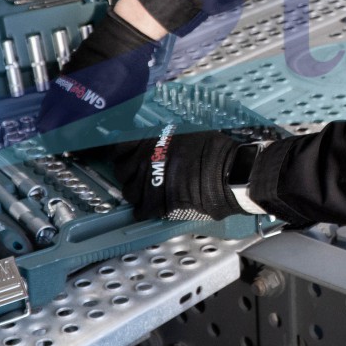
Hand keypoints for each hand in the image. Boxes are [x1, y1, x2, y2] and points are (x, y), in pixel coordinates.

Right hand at [35, 11, 158, 147]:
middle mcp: (70, 99)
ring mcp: (64, 85)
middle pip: (47, 125)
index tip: (74, 148)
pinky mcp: (64, 72)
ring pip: (45, 108)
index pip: (67, 137)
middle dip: (52, 136)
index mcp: (86, 110)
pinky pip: (52, 93)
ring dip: (49, 119)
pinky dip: (52, 103)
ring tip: (57, 126)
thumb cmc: (129, 72)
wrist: (122, 40)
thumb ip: (117, 121)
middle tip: (59, 140)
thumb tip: (113, 130)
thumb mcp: (130, 103)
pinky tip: (60, 106)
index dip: (69, 146)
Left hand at [107, 125, 246, 221]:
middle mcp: (144, 160)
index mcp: (151, 140)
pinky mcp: (157, 204)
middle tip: (142, 177)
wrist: (226, 173)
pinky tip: (155, 208)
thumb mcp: (186, 134)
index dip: (120, 154)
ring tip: (150, 194)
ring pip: (129, 193)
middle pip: (121, 172)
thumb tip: (156, 146)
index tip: (124, 158)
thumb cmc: (213, 151)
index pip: (118, 147)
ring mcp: (148, 182)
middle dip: (130, 175)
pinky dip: (146, 211)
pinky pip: (140, 211)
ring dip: (138, 193)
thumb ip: (163, 141)